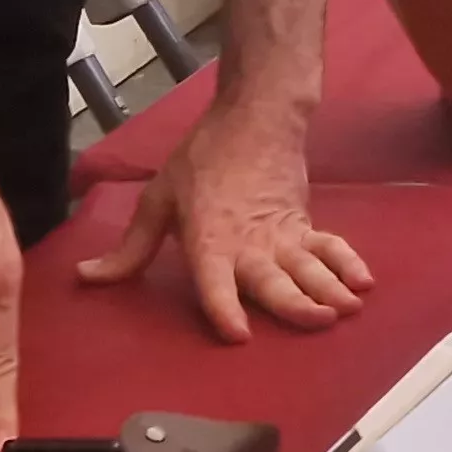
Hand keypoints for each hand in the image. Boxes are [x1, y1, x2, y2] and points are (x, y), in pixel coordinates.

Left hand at [75, 103, 371, 343]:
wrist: (255, 117)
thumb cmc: (203, 160)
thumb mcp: (158, 199)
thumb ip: (130, 248)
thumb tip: (87, 278)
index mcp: (209, 239)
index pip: (215, 281)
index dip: (224, 307)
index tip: (238, 334)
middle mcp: (249, 243)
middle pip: (274, 280)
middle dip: (296, 304)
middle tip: (317, 322)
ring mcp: (282, 234)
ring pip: (308, 268)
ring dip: (328, 288)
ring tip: (344, 311)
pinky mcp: (304, 224)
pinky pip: (329, 248)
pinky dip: (348, 264)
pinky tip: (363, 284)